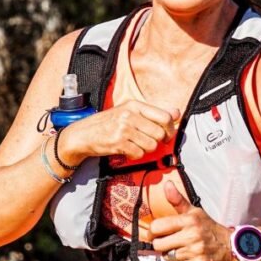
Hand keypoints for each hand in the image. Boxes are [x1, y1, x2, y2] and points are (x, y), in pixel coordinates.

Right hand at [57, 101, 179, 166]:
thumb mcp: (128, 111)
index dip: (170, 128)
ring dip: (146, 149)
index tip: (166, 134)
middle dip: (156, 141)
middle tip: (147, 141)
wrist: (82, 134)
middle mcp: (129, 115)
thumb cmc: (107, 123)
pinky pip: (139, 154)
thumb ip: (153, 113)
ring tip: (135, 145)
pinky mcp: (118, 143)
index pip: (165, 117)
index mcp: (134, 105)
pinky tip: (128, 150)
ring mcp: (123, 129)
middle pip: (160, 133)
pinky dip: (136, 155)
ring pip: (151, 146)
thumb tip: (177, 112)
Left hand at [149, 181, 234, 260]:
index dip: (152, 232)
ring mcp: (195, 251)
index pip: (157, 227)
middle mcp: (192, 235)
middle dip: (161, 245)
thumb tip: (167, 184)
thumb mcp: (195, 212)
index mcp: (189, 220)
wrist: (230, 246)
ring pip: (168, 257)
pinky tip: (189, 257)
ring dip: (172, 255)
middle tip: (169, 242)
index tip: (155, 234)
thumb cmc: (209, 228)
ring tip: (183, 249)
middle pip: (159, 245)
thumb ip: (178, 200)